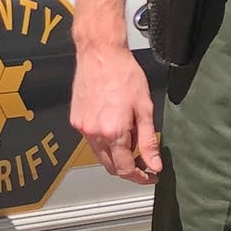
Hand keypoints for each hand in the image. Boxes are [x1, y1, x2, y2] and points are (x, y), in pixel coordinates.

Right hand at [71, 41, 162, 182]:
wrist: (100, 54)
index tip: (150, 176)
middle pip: (111, 167)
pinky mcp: (76, 120)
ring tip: (130, 138)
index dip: (140, 177)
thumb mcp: (144, 108)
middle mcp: (95, 133)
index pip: (125, 169)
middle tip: (143, 163)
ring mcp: (82, 128)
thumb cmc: (124, 74)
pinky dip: (104, 142)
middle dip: (128, 169)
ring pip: (100, 155)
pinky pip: (91, 141)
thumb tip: (154, 165)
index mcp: (114, 132)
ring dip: (116, 155)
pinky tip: (114, 126)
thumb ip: (148, 141)